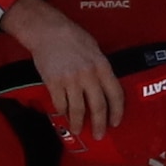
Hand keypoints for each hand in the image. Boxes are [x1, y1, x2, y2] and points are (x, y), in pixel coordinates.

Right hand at [6, 0, 121, 137]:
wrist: (47, 31)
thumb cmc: (72, 37)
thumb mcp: (95, 49)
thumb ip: (101, 68)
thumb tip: (105, 87)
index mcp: (102, 66)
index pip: (115, 94)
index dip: (117, 111)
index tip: (115, 122)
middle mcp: (88, 75)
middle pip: (98, 106)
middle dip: (99, 124)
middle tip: (99, 135)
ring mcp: (70, 80)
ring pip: (78, 109)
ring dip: (78, 123)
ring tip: (78, 130)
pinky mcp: (53, 83)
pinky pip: (61, 104)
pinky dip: (63, 112)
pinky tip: (64, 115)